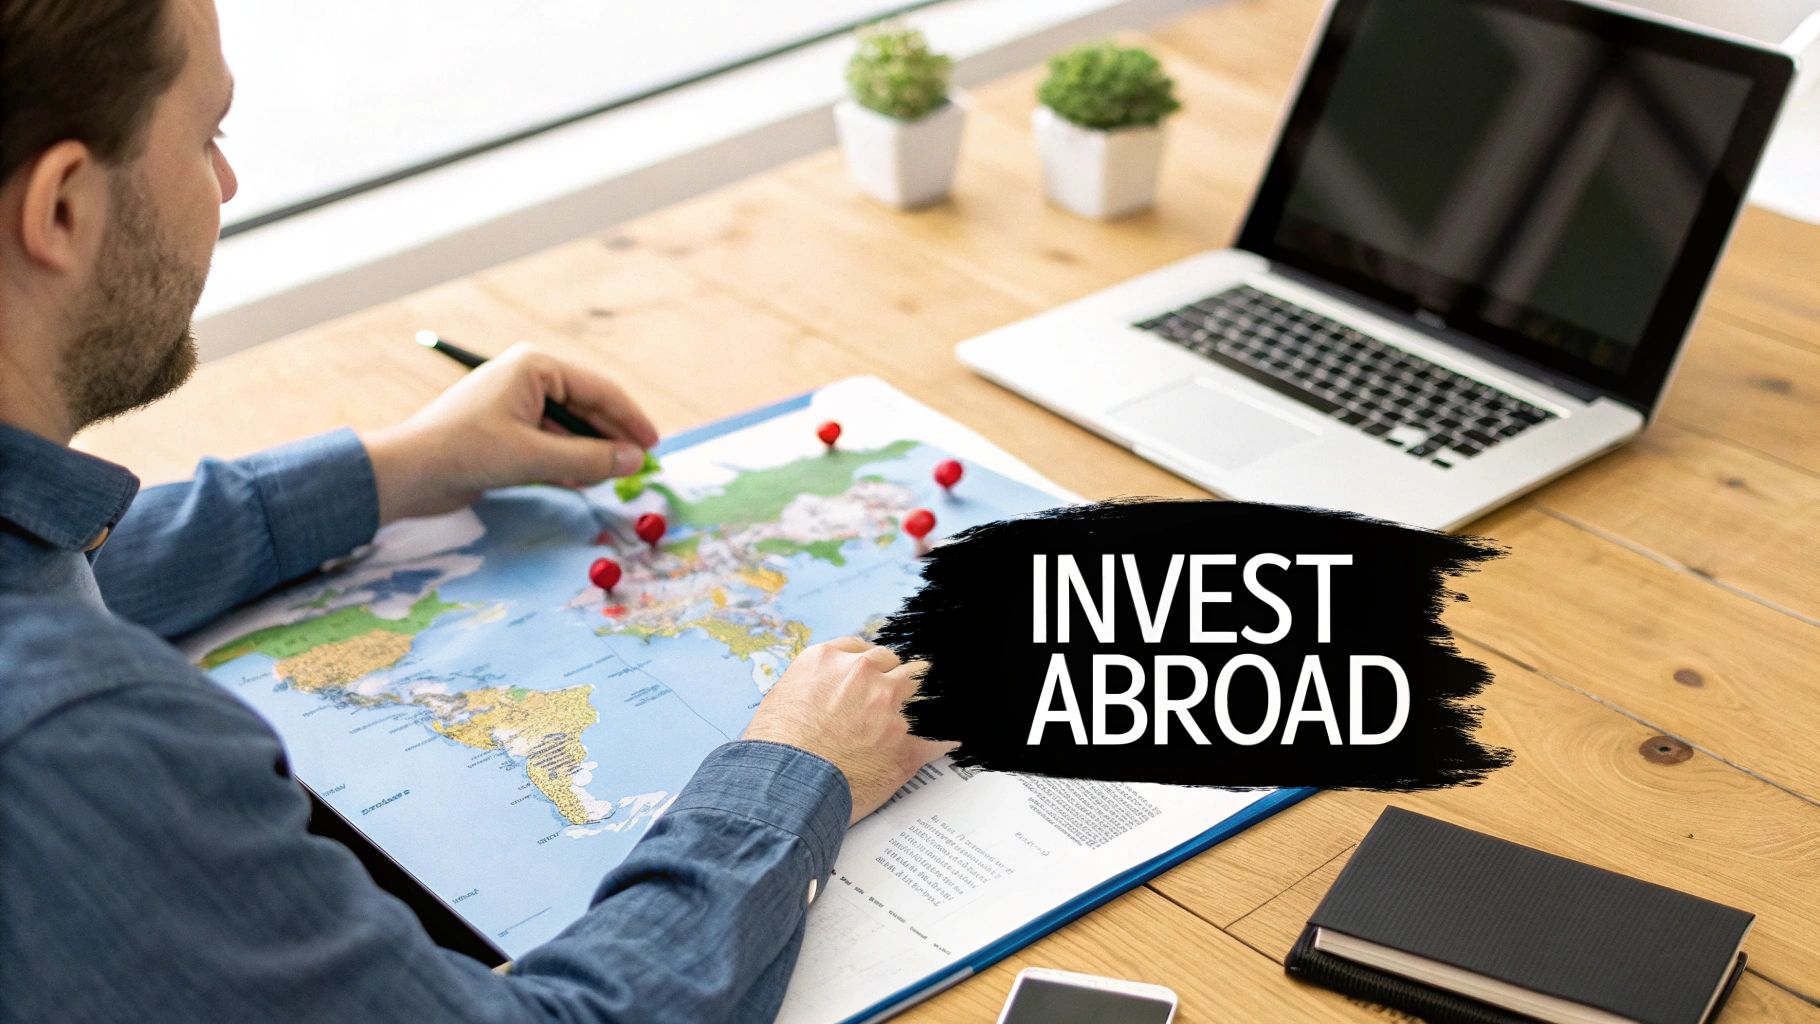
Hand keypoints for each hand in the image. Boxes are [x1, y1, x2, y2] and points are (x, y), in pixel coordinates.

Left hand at [360, 343, 659, 522]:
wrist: (407, 474)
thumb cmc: (466, 452)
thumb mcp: (533, 457)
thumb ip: (589, 459)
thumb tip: (635, 461)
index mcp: (534, 367)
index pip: (598, 390)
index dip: (630, 419)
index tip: (654, 445)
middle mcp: (527, 380)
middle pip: (586, 410)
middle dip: (610, 441)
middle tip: (638, 468)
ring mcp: (515, 406)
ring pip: (569, 431)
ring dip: (587, 456)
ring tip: (607, 480)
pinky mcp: (505, 433)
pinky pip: (549, 445)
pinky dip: (565, 463)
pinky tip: (579, 483)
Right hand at [743, 638, 955, 824]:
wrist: (785, 786)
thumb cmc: (773, 751)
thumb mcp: (780, 702)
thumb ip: (810, 690)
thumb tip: (819, 700)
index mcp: (828, 661)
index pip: (863, 651)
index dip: (871, 665)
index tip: (875, 672)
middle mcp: (862, 675)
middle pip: (895, 665)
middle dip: (895, 679)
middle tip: (896, 695)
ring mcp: (889, 707)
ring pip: (919, 689)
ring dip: (919, 701)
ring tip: (927, 708)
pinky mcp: (906, 745)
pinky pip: (937, 738)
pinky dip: (941, 741)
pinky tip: (947, 741)